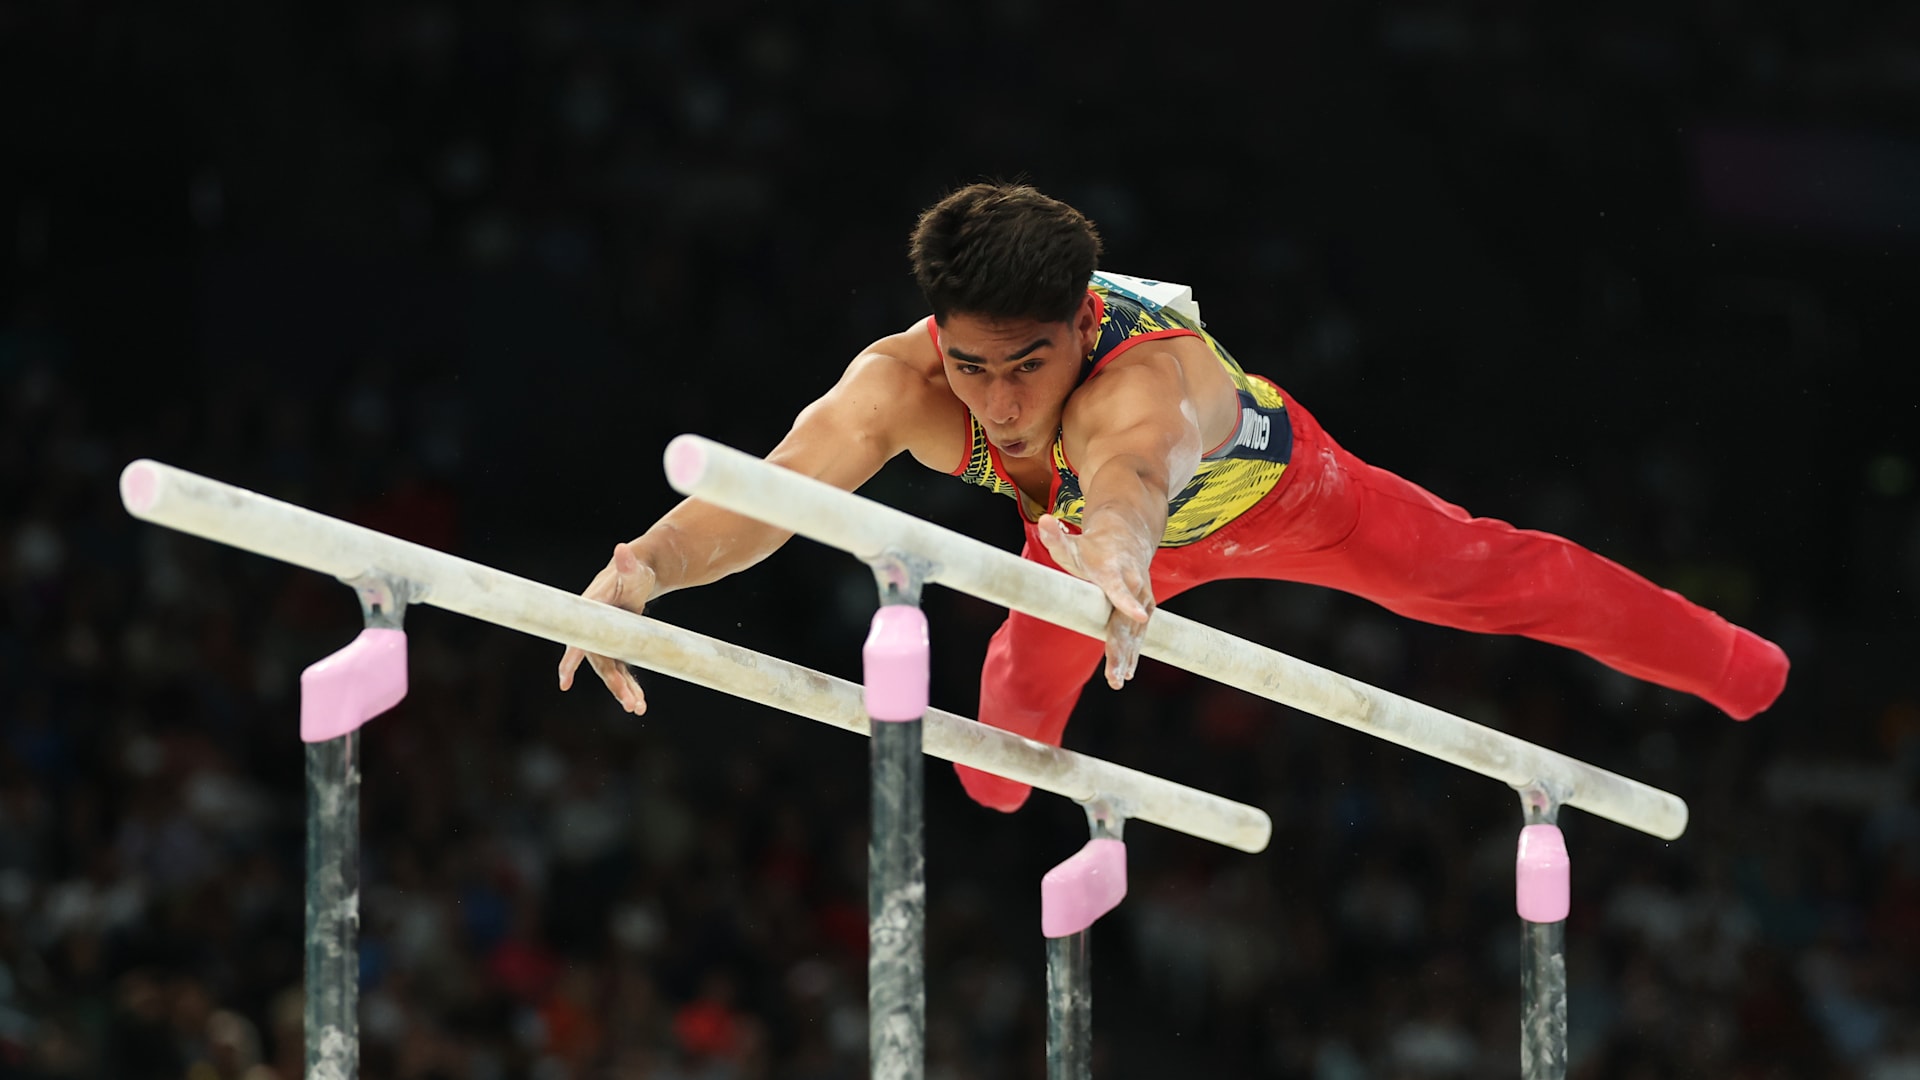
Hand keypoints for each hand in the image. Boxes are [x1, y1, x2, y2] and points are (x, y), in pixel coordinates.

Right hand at [557, 542, 656, 712]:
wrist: (637, 574)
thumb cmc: (634, 569)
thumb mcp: (633, 568)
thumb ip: (627, 562)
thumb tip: (623, 549)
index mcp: (594, 611)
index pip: (581, 638)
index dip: (572, 658)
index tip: (564, 679)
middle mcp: (596, 630)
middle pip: (600, 661)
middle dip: (613, 683)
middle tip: (628, 702)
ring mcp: (607, 640)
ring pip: (611, 671)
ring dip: (622, 690)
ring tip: (637, 708)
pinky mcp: (618, 647)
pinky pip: (621, 671)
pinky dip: (629, 686)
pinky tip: (640, 704)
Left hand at [1034, 514, 1153, 689]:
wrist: (1128, 536)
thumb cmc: (1094, 546)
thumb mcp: (1074, 543)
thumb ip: (1058, 538)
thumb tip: (1043, 521)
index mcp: (1115, 571)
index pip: (1120, 589)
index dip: (1128, 603)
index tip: (1139, 617)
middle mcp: (1134, 586)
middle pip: (1128, 622)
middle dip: (1122, 648)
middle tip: (1115, 676)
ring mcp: (1143, 599)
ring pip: (1135, 633)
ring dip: (1128, 657)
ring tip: (1117, 680)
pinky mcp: (1146, 608)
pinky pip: (1139, 635)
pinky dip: (1133, 654)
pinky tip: (1124, 674)